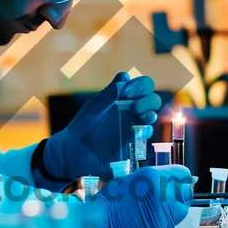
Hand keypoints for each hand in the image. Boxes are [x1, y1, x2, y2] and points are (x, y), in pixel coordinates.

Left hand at [44, 72, 162, 179]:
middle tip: (134, 108)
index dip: (140, 86)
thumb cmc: (83, 125)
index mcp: (121, 96)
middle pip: (152, 99)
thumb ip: (110, 93)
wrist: (75, 151)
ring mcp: (132, 124)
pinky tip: (137, 131)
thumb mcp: (95, 107)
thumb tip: (125, 76)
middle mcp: (129, 108)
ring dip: (150, 114)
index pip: (142, 85)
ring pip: (151, 115)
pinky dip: (146, 130)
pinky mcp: (132, 140)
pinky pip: (146, 133)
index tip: (128, 93)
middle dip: (148, 100)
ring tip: (142, 118)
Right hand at [88, 165, 192, 227]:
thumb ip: (152, 181)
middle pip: (186, 192)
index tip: (178, 182)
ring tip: (159, 210)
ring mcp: (164, 212)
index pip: (182, 173)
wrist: (99, 222)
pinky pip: (172, 223)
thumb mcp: (132, 180)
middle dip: (179, 194)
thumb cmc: (110, 200)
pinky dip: (165, 221)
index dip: (181, 178)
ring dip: (175, 209)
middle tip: (169, 198)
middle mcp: (163, 192)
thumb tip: (166, 182)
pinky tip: (151, 220)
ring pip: (182, 209)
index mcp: (153, 176)